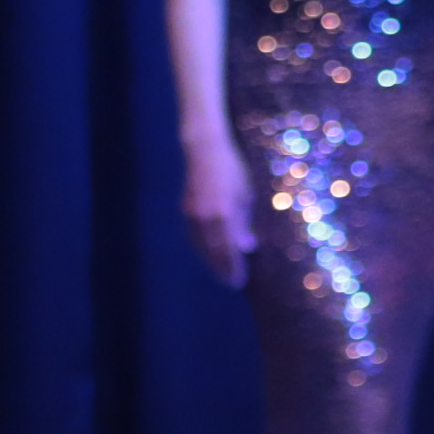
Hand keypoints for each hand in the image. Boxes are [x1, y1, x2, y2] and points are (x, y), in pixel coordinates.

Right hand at [180, 130, 260, 288]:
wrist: (204, 150)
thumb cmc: (233, 169)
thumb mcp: (246, 194)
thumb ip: (244, 221)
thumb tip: (247, 246)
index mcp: (223, 213)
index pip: (228, 248)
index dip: (233, 266)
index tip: (240, 282)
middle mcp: (204, 217)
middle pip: (212, 251)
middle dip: (222, 268)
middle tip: (232, 283)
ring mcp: (192, 213)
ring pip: (201, 245)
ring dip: (211, 260)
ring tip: (222, 272)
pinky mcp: (186, 209)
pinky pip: (194, 235)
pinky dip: (202, 248)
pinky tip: (210, 253)